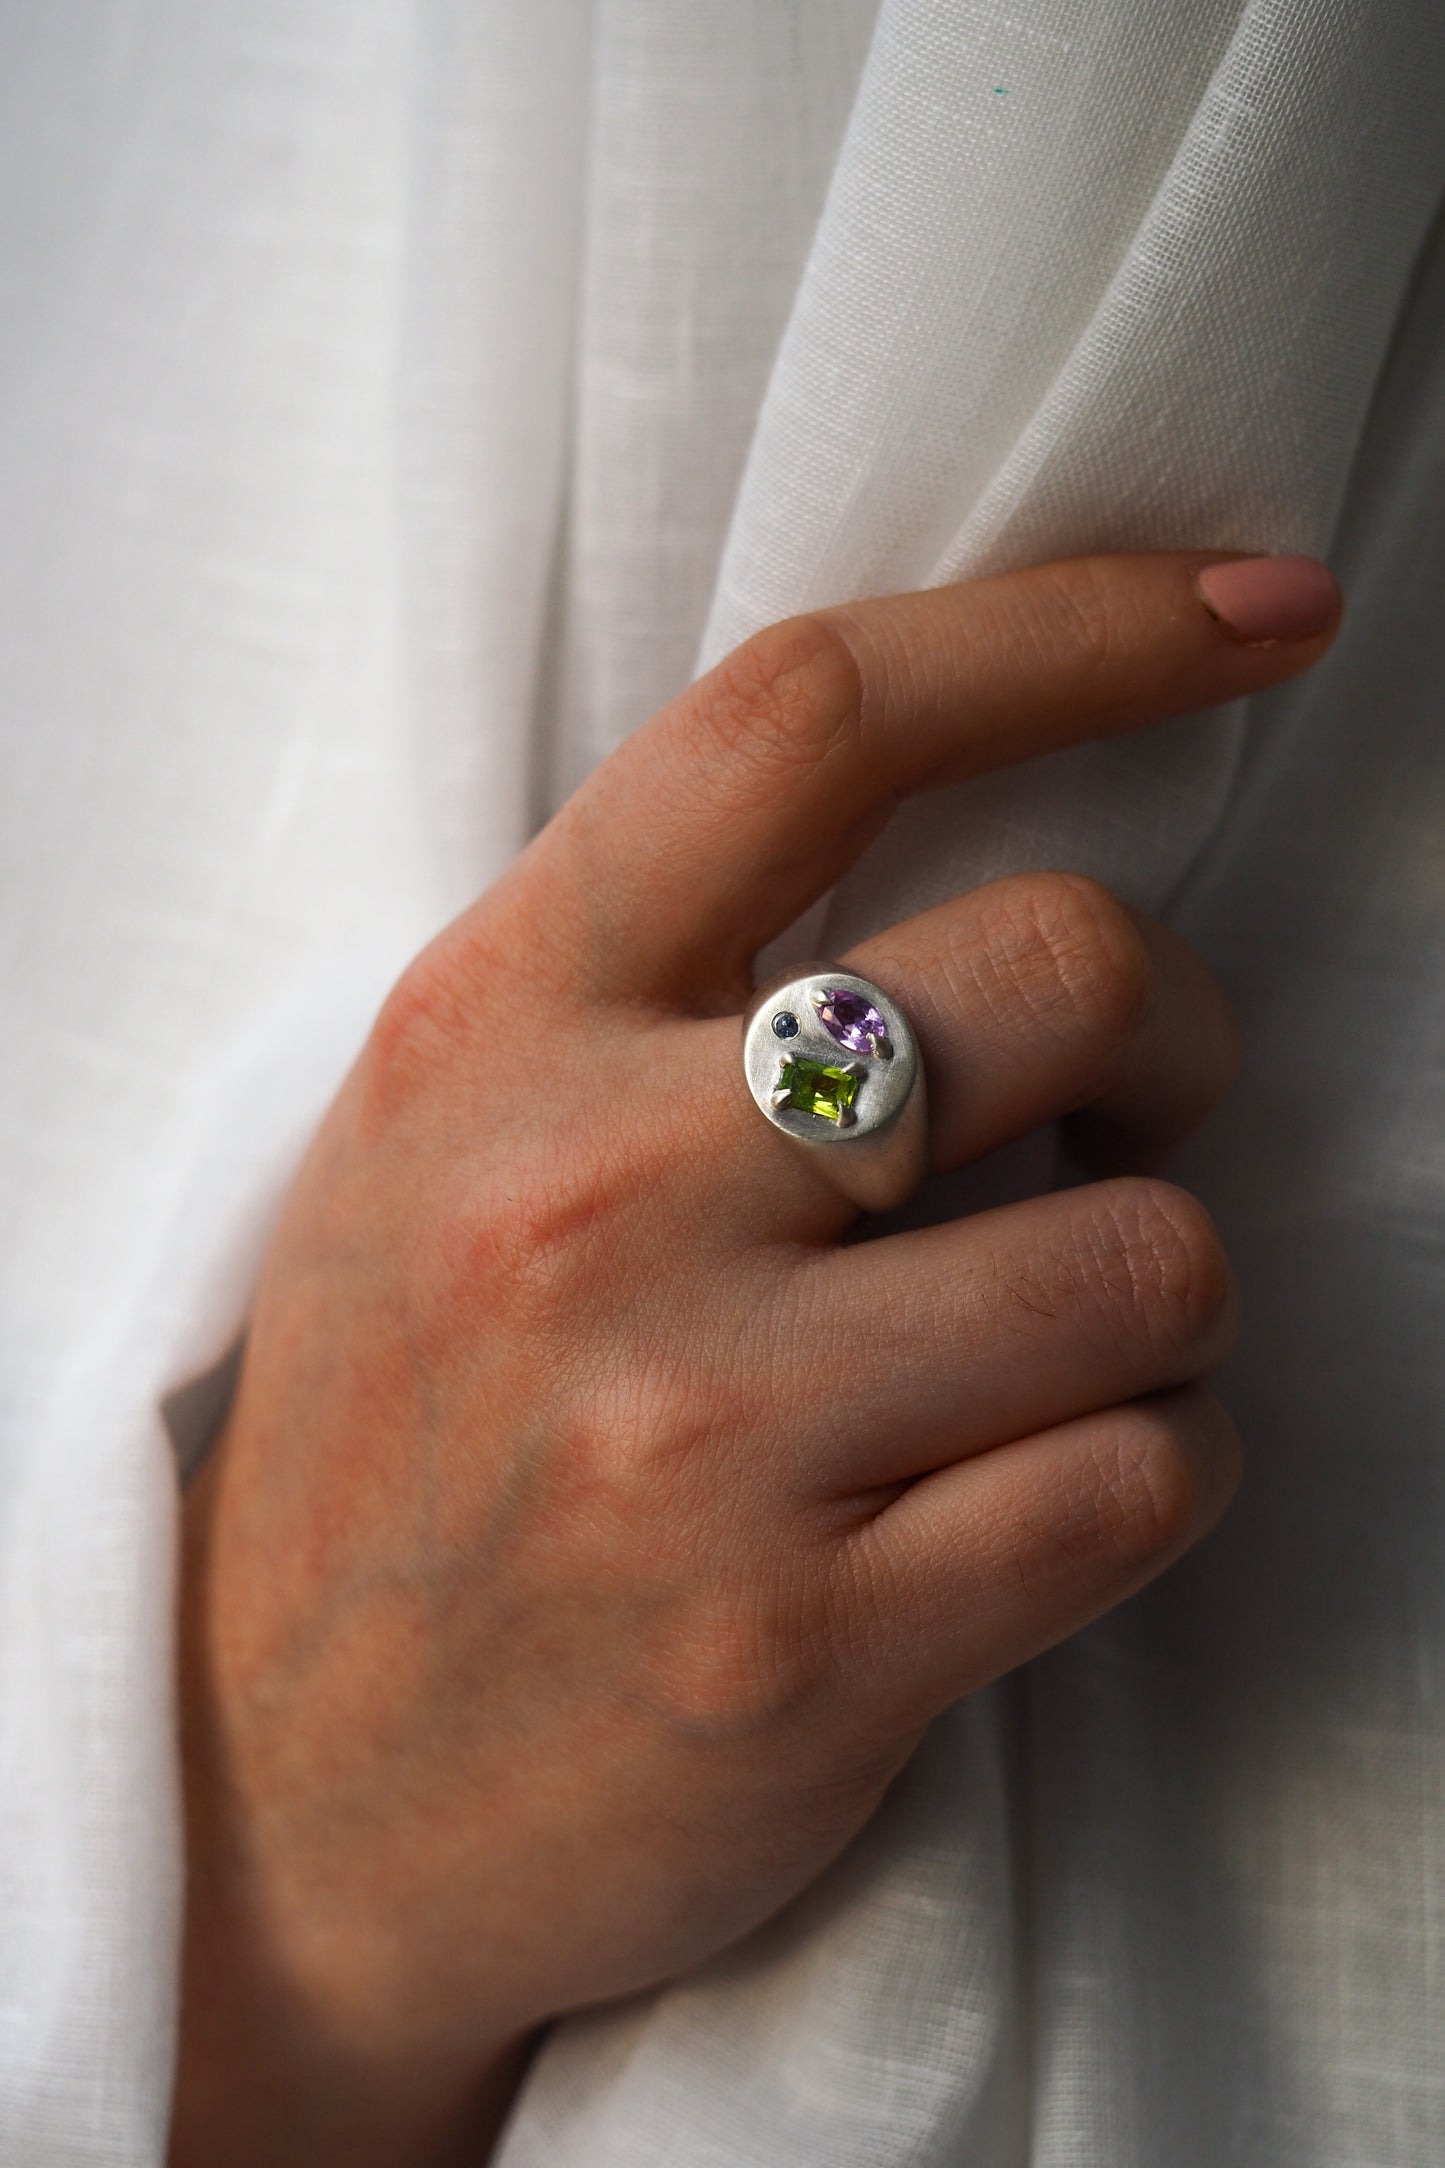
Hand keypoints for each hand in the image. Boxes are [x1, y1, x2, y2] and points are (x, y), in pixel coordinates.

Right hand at [171, 552, 1340, 2165]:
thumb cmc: (394, 1439)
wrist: (278, 1795)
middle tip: (1136, 1107)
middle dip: (1181, 1029)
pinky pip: (1143, 1482)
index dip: (1080, 628)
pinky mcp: (805, 1647)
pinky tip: (1050, 1493)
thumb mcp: (440, 1142)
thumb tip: (976, 899)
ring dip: (1164, 1301)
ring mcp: (700, 1433)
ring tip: (1056, 1350)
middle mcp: (593, 1199)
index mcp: (494, 1024)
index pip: (815, 718)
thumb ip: (653, 990)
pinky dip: (1158, 1470)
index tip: (1259, 610)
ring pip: (1152, 1257)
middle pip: (1065, 963)